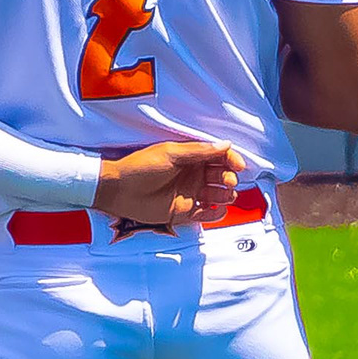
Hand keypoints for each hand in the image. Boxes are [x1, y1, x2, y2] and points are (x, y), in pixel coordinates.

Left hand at [93, 141, 245, 227]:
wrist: (119, 190)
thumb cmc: (140, 167)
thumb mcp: (171, 154)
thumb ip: (198, 151)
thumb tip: (225, 144)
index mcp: (190, 157)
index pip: (219, 157)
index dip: (231, 160)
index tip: (238, 165)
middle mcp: (193, 175)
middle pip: (221, 176)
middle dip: (229, 178)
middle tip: (227, 181)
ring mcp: (189, 194)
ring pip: (218, 195)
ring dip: (226, 195)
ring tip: (223, 195)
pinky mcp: (184, 212)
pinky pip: (207, 214)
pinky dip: (216, 214)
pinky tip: (217, 210)